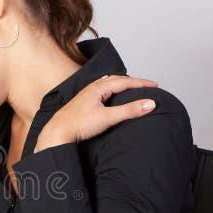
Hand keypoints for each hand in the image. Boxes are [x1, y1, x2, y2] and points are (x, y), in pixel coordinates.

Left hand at [34, 75, 157, 152]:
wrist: (57, 133)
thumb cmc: (78, 125)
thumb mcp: (108, 118)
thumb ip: (130, 110)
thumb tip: (150, 103)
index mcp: (98, 88)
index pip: (125, 81)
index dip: (141, 83)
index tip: (155, 85)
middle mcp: (91, 88)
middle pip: (116, 80)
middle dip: (133, 82)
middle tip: (147, 85)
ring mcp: (86, 95)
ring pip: (107, 84)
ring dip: (121, 84)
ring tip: (131, 86)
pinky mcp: (82, 103)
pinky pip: (100, 90)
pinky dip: (110, 89)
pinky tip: (108, 93)